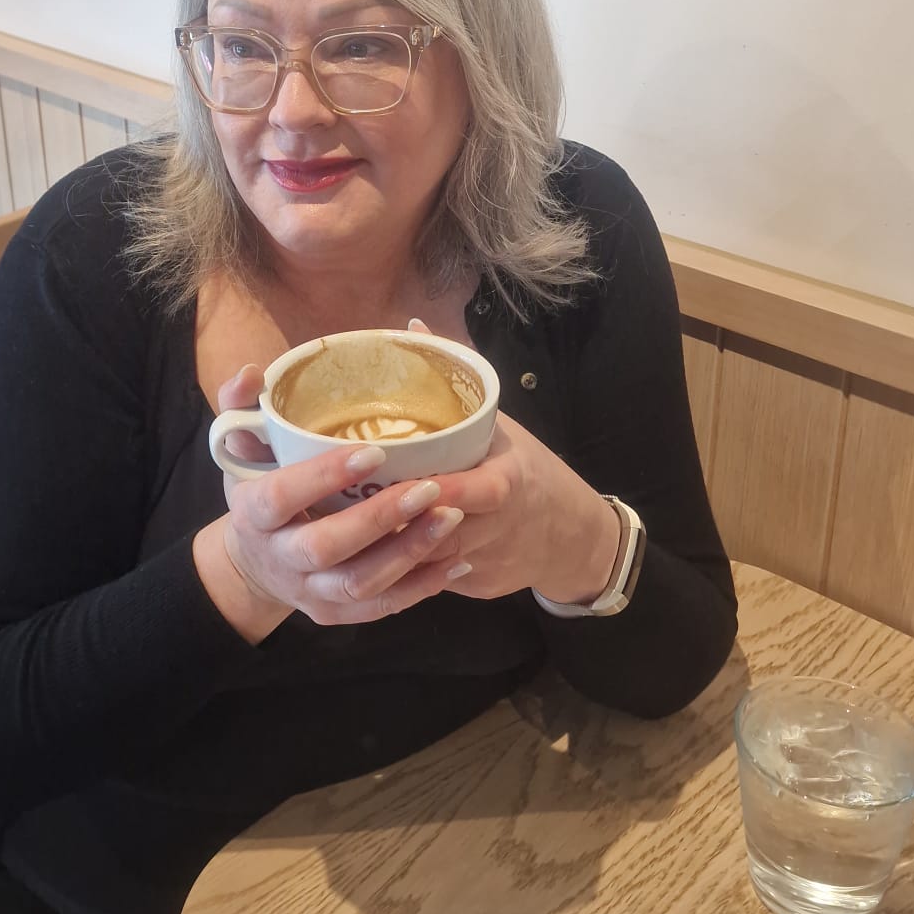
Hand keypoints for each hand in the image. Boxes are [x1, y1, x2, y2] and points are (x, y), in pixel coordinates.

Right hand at [194, 364, 465, 639]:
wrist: (254, 563)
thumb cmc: (259, 487)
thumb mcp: (243, 446)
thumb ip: (243, 404)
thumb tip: (254, 373)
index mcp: (253, 512)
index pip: (282, 497)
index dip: (324, 477)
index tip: (374, 452)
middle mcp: (279, 558)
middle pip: (327, 548)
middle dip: (379, 520)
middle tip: (429, 487)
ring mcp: (308, 592)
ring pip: (359, 584)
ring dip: (409, 553)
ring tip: (452, 518)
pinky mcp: (336, 612)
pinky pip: (381, 607)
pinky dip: (422, 586)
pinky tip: (456, 557)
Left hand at [298, 323, 620, 609]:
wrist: (568, 537)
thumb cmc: (524, 468)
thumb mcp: (498, 424)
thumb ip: (455, 380)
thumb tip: (412, 326)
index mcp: (508, 482)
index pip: (481, 489)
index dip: (443, 489)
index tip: (404, 481)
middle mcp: (498, 526)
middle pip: (445, 532)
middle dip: (401, 526)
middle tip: (350, 510)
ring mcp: (485, 561)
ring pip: (430, 563)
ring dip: (391, 551)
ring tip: (345, 535)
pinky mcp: (473, 587)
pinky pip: (429, 582)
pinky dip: (399, 572)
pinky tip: (363, 559)